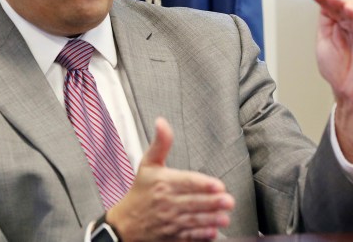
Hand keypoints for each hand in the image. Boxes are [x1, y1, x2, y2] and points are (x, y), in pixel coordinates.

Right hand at [106, 118, 234, 241]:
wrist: (124, 223)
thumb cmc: (140, 192)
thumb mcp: (147, 164)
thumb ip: (160, 143)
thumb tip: (162, 122)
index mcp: (162, 182)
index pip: (186, 182)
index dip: (203, 184)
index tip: (218, 185)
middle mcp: (166, 202)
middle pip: (193, 202)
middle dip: (212, 202)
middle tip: (228, 201)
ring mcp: (169, 221)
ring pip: (193, 220)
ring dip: (210, 219)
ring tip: (224, 217)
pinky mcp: (172, 236)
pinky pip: (188, 236)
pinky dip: (200, 235)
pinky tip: (212, 233)